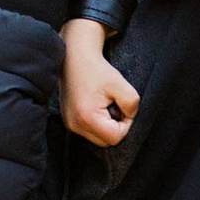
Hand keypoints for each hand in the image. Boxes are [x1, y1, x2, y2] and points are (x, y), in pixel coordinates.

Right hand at [62, 16, 141, 147]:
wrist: (75, 58)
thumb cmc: (97, 70)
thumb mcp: (121, 84)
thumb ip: (132, 104)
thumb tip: (129, 117)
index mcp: (87, 117)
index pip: (115, 137)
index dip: (126, 124)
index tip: (123, 106)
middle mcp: (75, 125)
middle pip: (106, 142)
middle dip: (116, 127)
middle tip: (115, 106)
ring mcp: (69, 124)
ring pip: (98, 138)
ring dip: (106, 125)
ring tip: (105, 105)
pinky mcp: (68, 121)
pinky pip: (89, 131)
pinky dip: (97, 122)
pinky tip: (97, 106)